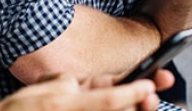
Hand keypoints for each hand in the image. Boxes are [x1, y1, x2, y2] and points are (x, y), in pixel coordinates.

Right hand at [0, 72, 166, 110]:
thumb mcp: (40, 90)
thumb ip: (68, 84)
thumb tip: (87, 83)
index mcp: (65, 104)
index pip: (109, 98)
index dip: (133, 92)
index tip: (150, 86)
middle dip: (137, 106)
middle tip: (150, 99)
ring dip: (125, 109)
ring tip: (140, 103)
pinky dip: (112, 110)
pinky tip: (123, 107)